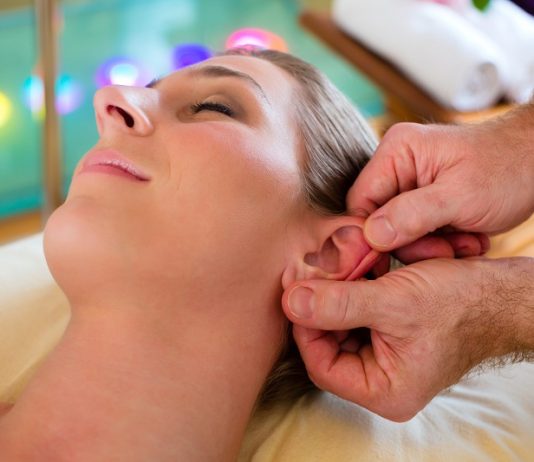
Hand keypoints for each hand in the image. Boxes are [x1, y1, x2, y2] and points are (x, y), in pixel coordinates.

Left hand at [282, 257, 533, 420]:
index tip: (295, 289)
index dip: (304, 326)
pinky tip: (356, 267)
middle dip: (321, 304)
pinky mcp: (391, 336)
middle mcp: (383, 379)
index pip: (321, 364)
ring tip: (338, 264)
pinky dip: (353, 289)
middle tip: (314, 270)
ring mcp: (387, 357)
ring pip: (341, 325)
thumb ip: (338, 304)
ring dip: (337, 292)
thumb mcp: (393, 302)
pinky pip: (359, 315)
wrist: (501, 292)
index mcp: (384, 390)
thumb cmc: (460, 303)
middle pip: (328, 343)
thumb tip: (291, 302)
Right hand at [349, 106, 533, 252]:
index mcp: (397, 152)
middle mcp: (396, 167)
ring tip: (466, 243)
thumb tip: (371, 236)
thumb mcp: (461, 195)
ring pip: (397, 233)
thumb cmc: (508, 167)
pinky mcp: (422, 203)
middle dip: (411, 243)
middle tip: (446, 251)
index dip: (369, 235)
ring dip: (431, 247)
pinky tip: (466, 239)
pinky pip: (415, 234)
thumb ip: (413, 215)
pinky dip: (439, 245)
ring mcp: (408, 186)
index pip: (360, 202)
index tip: (388, 260)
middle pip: (377, 221)